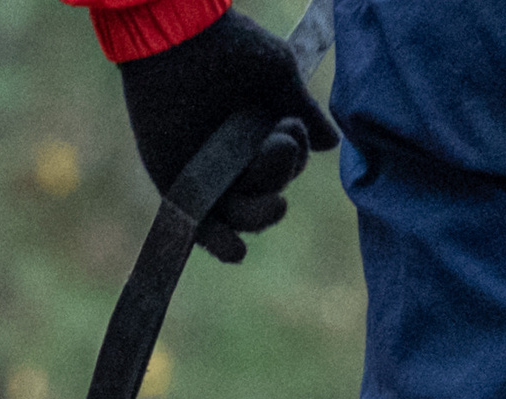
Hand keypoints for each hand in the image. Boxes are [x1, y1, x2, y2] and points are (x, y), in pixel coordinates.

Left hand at [118, 9, 340, 262]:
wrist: (175, 37)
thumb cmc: (228, 46)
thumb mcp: (276, 75)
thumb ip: (301, 110)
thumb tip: (330, 144)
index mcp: (258, 136)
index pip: (283, 171)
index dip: (291, 161)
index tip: (287, 129)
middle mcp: (234, 160)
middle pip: (265, 196)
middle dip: (277, 181)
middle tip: (278, 147)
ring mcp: (206, 173)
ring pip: (240, 214)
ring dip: (260, 216)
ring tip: (274, 205)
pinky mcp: (177, 183)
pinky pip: (199, 224)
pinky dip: (218, 243)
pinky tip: (237, 252)